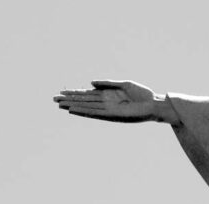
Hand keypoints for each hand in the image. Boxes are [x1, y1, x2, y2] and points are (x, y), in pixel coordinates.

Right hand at [53, 80, 167, 122]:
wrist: (154, 103)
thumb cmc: (142, 94)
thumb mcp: (124, 84)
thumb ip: (107, 83)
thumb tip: (90, 83)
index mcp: (108, 94)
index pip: (87, 94)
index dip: (75, 93)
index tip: (62, 92)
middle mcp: (106, 102)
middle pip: (83, 101)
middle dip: (69, 100)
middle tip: (54, 99)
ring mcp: (108, 109)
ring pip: (86, 107)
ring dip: (73, 105)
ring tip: (60, 104)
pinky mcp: (112, 115)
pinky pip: (95, 113)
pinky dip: (84, 111)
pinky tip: (74, 110)